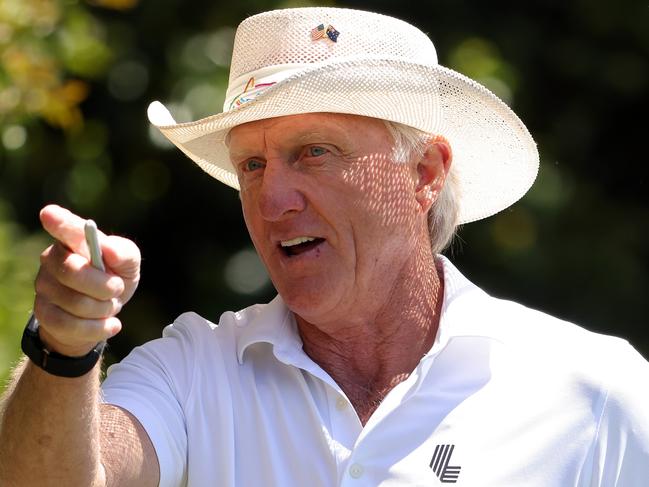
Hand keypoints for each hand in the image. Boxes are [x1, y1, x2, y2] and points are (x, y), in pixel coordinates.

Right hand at [33, 205, 140, 356]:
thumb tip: (110, 251)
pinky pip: (71, 325)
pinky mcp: (43, 313)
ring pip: (76, 303)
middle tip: (117, 289)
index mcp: (73, 239)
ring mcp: (44, 286)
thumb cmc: (114, 278)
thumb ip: (124, 253)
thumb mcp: (129, 264)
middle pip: (73, 272)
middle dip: (105, 287)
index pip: (63, 227)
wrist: (102, 314)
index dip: (58, 222)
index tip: (50, 215)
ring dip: (104, 309)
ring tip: (110, 306)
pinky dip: (98, 328)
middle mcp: (52, 259)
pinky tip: (111, 324)